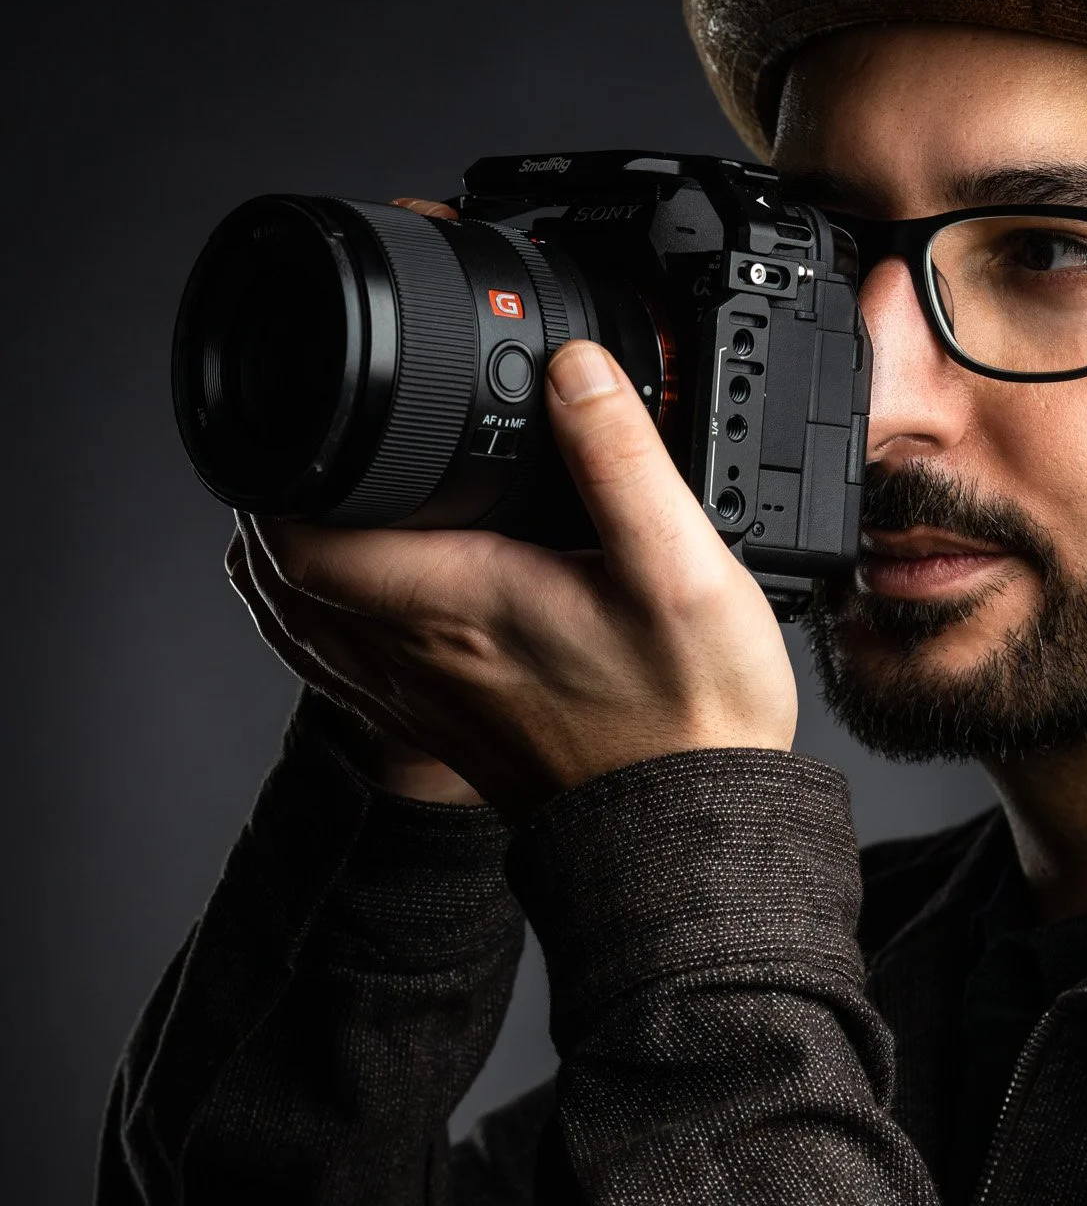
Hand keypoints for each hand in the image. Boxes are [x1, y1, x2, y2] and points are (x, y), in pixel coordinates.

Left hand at [225, 337, 798, 820]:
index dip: (280, 473)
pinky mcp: (442, 728)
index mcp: (452, 604)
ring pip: (302, 626)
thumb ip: (621, 458)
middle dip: (278, 504)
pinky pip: (339, 671)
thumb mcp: (679, 568)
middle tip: (311, 444)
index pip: (301, 537)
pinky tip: (351, 600)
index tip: (311, 418)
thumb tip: (575, 368)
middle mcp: (414, 656)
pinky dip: (318, 623)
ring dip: (287, 565)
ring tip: (314, 506)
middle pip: (282, 577)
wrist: (689, 837)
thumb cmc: (686, 718)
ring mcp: (420, 700)